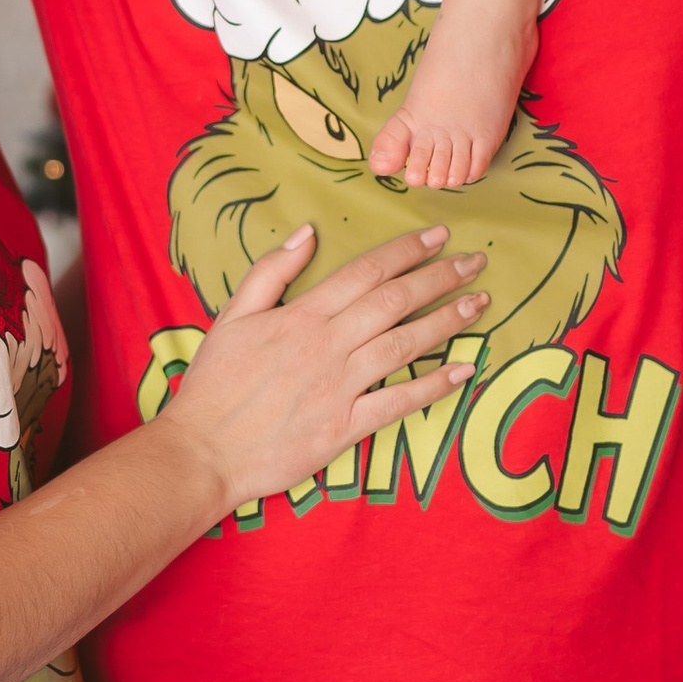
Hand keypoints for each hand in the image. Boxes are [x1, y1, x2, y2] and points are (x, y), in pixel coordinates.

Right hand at [159, 222, 487, 520]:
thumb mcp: (232, 315)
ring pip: (404, 345)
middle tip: (476, 262)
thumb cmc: (214, 384)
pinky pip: (398, 403)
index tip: (438, 236)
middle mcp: (327, 345)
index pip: (365, 271)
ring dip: (446, 322)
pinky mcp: (344, 428)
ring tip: (478, 304)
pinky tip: (464, 371)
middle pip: (394, 301)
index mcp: (301, 315)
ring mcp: (339, 387)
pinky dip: (434, 386)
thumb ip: (271, 270)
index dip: (406, 251)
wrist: (204, 450)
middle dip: (440, 278)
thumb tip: (308, 231)